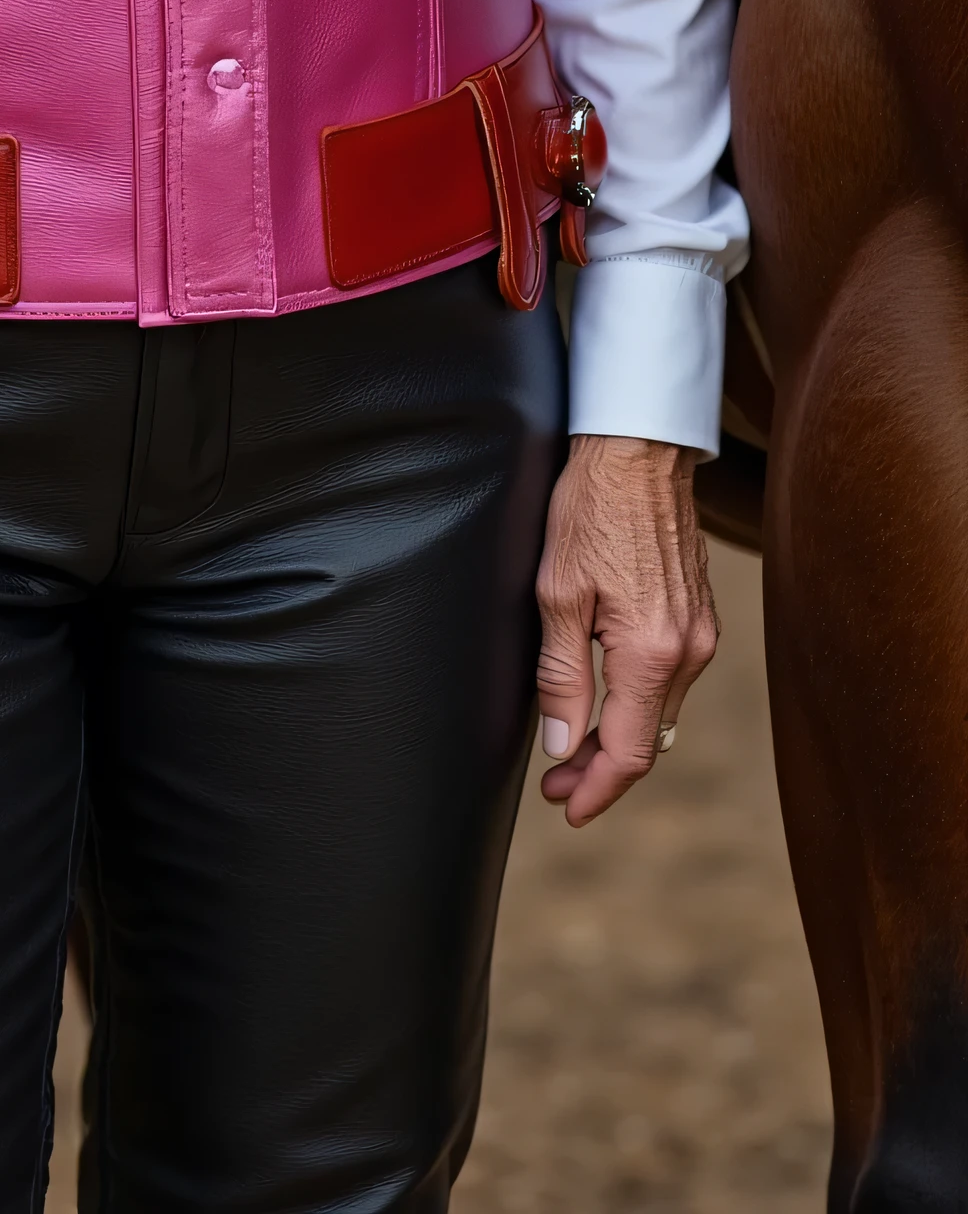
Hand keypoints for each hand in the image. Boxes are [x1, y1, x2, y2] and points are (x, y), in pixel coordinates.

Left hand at [535, 435, 716, 825]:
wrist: (640, 449)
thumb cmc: (592, 509)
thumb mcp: (557, 594)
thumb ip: (562, 677)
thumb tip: (563, 747)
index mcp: (653, 652)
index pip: (631, 752)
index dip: (597, 790)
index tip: (565, 807)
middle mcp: (690, 651)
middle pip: (650, 739)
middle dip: (601, 768)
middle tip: (555, 780)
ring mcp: (702, 633)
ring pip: (661, 711)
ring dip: (620, 735)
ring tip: (572, 744)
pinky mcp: (701, 615)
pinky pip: (671, 679)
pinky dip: (638, 701)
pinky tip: (606, 697)